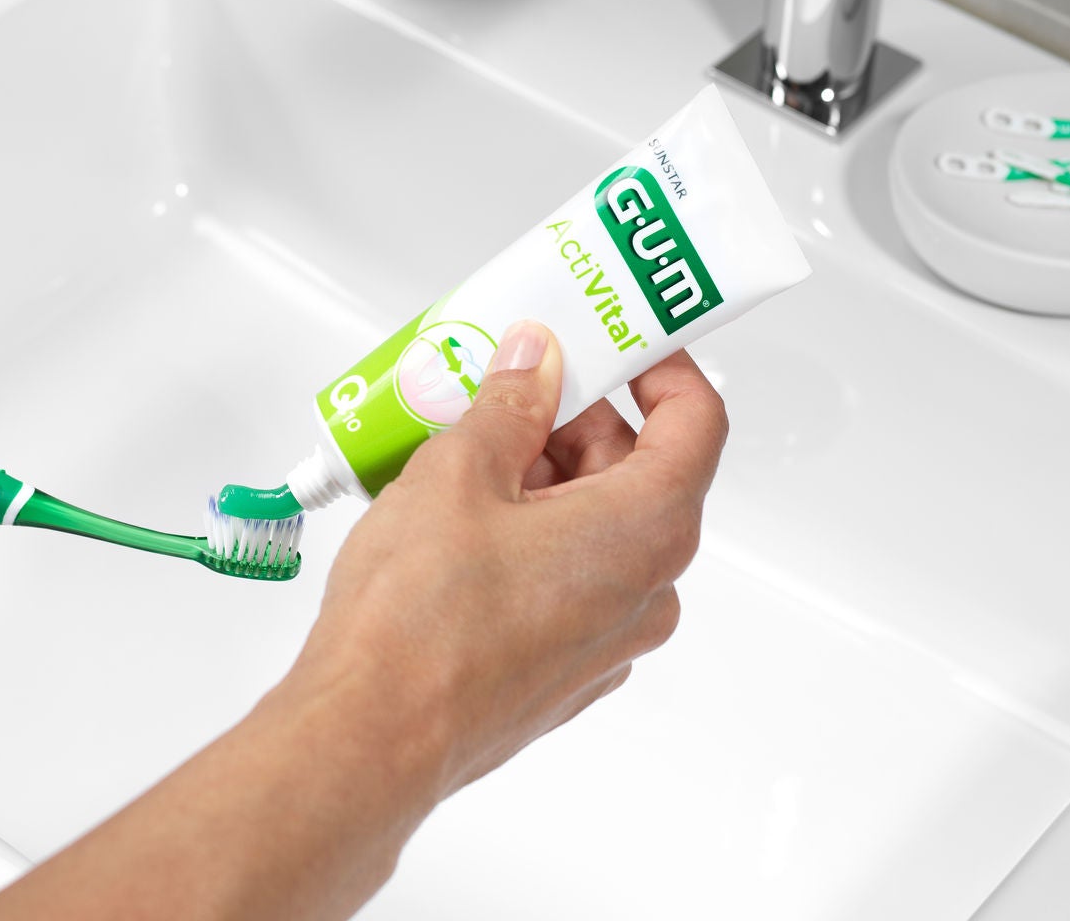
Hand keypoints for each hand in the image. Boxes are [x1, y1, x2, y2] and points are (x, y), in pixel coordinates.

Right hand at [288, 320, 721, 800]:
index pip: (696, 421)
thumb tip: (535, 362)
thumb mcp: (462, 469)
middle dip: (573, 417)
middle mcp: (645, 589)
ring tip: (463, 445)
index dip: (660, 366)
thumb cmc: (422, 620)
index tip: (618, 336)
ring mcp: (606, 637)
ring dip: (541, 474)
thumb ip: (511, 402)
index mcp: (646, 530)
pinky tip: (458, 513)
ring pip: (595, 523)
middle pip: (637, 469)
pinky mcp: (561, 667)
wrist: (372, 734)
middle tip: (509, 381)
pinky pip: (565, 574)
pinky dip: (527, 530)